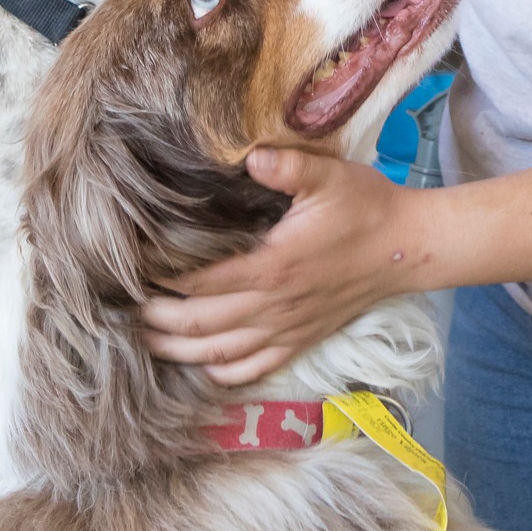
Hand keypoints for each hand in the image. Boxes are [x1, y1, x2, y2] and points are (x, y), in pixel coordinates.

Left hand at [140, 148, 420, 384]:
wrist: (407, 249)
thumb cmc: (365, 207)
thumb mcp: (328, 177)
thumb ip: (286, 167)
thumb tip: (247, 158)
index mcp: (274, 265)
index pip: (200, 281)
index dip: (161, 278)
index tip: (132, 267)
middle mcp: (275, 306)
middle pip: (199, 325)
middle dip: (156, 320)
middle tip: (123, 308)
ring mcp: (287, 329)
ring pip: (219, 355)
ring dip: (177, 351)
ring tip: (145, 339)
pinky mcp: (300, 341)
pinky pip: (253, 369)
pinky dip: (220, 372)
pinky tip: (200, 363)